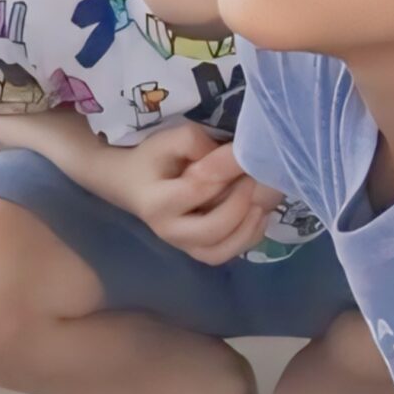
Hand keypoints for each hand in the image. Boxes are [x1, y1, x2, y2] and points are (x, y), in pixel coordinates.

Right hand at [121, 130, 280, 263]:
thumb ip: (197, 143)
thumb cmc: (153, 158)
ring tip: (259, 202)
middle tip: (251, 179)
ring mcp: (182, 245)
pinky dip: (247, 238)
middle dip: (238, 204)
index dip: (226, 169)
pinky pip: (225, 254)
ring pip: (220, 252)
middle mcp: (169, 231)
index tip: (243, 152)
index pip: (198, 189)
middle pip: (211, 230)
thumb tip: (231, 158)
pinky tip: (258, 214)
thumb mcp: (170, 140)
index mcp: (158, 202)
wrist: (134, 182)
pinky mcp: (196, 249)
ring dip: (247, 228)